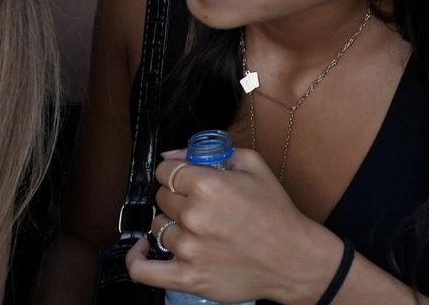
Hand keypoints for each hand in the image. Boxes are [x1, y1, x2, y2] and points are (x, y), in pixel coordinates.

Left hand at [126, 149, 328, 302]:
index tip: (182, 177)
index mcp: (208, 185)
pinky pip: (143, 270)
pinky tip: (143, 250)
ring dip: (172, 225)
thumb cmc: (276, 213)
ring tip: (194, 228)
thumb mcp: (255, 167)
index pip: (166, 171)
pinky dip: (136, 259)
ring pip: (158, 227)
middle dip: (176, 196)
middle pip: (161, 198)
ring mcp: (188, 248)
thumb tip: (175, 155)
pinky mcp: (186, 277)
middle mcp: (194, 215)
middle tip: (197, 203)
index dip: (174, 172)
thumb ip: (215, 152)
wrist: (292, 259)